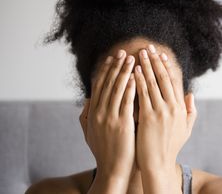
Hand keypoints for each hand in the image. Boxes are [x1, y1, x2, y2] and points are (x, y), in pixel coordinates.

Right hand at [79, 49, 136, 180]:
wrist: (112, 169)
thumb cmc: (104, 151)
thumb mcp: (89, 132)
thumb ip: (86, 115)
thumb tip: (87, 99)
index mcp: (92, 113)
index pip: (99, 86)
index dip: (106, 70)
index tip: (112, 58)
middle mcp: (99, 112)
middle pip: (108, 84)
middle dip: (115, 66)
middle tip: (123, 51)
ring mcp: (110, 118)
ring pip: (117, 89)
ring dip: (124, 72)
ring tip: (131, 58)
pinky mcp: (122, 124)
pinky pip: (127, 101)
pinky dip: (130, 88)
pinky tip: (135, 76)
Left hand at [134, 44, 196, 172]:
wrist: (159, 164)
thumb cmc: (171, 147)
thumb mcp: (186, 129)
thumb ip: (190, 111)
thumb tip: (190, 94)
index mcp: (181, 108)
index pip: (174, 81)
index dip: (167, 66)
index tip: (161, 54)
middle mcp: (173, 107)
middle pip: (164, 78)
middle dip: (155, 61)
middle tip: (148, 47)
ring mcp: (161, 112)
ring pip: (153, 83)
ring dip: (145, 66)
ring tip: (139, 54)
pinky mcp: (148, 117)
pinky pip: (142, 95)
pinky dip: (138, 81)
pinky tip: (133, 71)